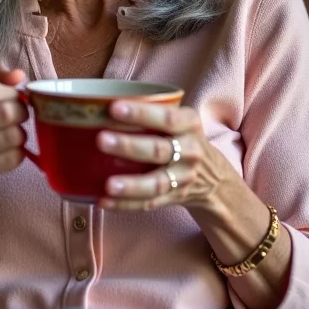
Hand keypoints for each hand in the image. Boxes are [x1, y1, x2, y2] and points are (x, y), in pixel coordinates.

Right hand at [0, 66, 27, 208]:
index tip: (14, 97)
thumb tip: (19, 75)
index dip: (10, 91)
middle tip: (19, 116)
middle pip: (5, 112)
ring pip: (13, 136)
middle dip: (21, 112)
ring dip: (21, 134)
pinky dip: (18, 153)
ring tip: (14, 134)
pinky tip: (8, 151)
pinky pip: (11, 158)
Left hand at [96, 100, 230, 210]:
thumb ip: (149, 111)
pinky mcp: (174, 197)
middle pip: (159, 150)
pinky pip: (149, 203)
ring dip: (131, 184)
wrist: (211, 175)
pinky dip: (125, 204)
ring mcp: (183, 177)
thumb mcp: (177, 118)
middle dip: (129, 146)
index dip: (141, 113)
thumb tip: (98, 103)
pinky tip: (104, 201)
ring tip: (107, 185)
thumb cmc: (180, 137)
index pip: (166, 117)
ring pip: (156, 183)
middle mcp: (189, 150)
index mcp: (188, 124)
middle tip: (101, 140)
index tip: (114, 107)